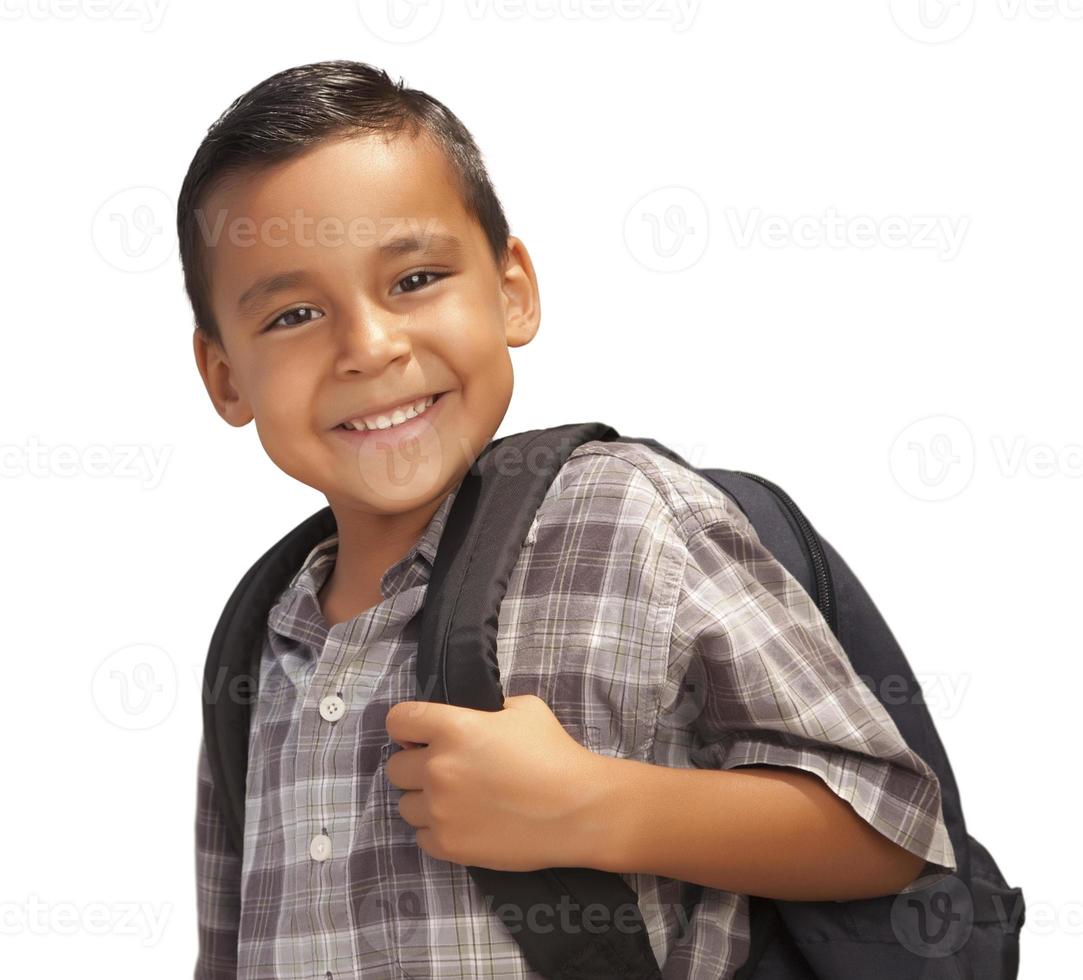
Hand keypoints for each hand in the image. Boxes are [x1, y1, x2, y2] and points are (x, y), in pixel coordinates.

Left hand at [384, 694, 604, 870]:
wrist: (578, 809)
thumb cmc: (555, 754)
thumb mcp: (524, 709)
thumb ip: (489, 709)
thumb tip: (474, 717)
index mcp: (452, 728)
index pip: (398, 720)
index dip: (406, 727)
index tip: (417, 736)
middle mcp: (437, 768)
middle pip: (395, 768)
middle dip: (416, 766)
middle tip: (447, 771)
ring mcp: (440, 809)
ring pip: (404, 805)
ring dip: (424, 801)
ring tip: (457, 801)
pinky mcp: (448, 845)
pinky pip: (421, 836)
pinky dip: (437, 831)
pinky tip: (465, 824)